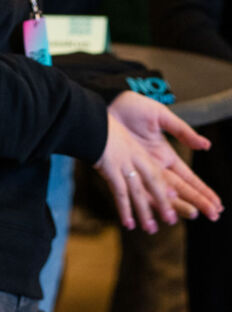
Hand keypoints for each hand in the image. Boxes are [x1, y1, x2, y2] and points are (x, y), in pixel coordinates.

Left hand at [95, 91, 221, 232]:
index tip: (217, 204)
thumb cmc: (131, 107)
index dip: (202, 190)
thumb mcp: (160, 116)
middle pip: (178, 189)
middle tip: (212, 216)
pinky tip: (146, 216)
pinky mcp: (118, 171)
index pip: (187, 178)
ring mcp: (136, 171)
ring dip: (171, 207)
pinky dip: (137, 204)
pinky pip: (129, 191)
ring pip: (157, 195)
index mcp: (165, 156)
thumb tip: (206, 145)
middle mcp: (153, 167)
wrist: (103, 103)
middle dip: (195, 202)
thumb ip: (182, 131)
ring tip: (185, 218)